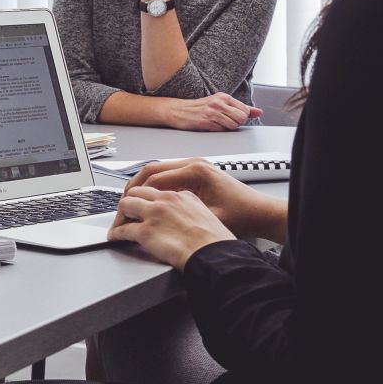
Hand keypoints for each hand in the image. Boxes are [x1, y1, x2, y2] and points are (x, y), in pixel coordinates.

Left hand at [107, 184, 235, 267]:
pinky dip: (116, 234)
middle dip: (130, 201)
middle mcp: (167, 200)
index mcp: (184, 195)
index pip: (157, 190)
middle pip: (137, 192)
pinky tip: (115, 237)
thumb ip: (192, 211)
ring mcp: (155, 213)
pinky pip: (122, 230)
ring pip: (126, 204)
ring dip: (120, 215)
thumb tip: (183, 218)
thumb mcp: (208, 216)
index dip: (148, 198)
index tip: (144, 205)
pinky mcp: (146, 231)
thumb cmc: (215, 242)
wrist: (215, 254)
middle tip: (127, 213)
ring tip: (119, 224)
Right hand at [122, 158, 283, 239]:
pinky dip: (155, 186)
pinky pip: (168, 175)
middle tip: (122, 203)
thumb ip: (178, 214)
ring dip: (143, 185)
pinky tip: (149, 199)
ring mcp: (195, 166)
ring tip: (131, 201)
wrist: (260, 212)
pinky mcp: (197, 173)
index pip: (154, 177)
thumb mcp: (206, 217)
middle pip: (152, 169)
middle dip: (133, 186)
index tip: (125, 207)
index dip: (136, 194)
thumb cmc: (241, 215)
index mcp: (196, 171)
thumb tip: (152, 219)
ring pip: (158, 170)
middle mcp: (194, 164)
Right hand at [162, 92, 261, 130]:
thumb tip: (259, 112)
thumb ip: (241, 108)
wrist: (177, 110)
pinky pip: (221, 130)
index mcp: (224, 97)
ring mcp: (212, 112)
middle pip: (241, 118)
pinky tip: (210, 126)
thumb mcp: (220, 104)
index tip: (231, 117)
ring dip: (226, 128)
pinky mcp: (206, 121)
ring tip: (217, 123)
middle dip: (235, 123)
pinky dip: (218, 131)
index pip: (245, 110)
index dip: (241, 117)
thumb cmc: (200, 108)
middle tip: (224, 121)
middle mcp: (219, 102)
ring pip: (233, 125)